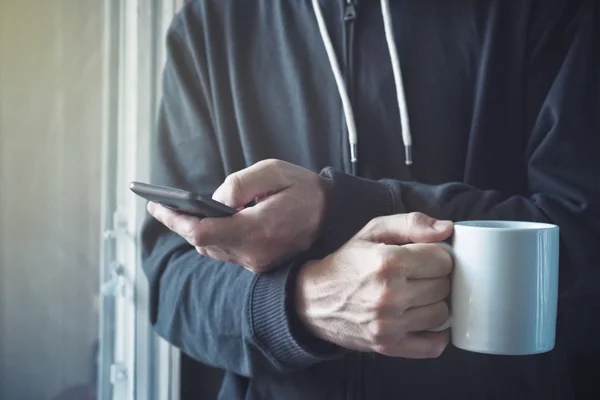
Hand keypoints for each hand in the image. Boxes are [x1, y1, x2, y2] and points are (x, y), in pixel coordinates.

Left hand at [148, 159, 330, 272]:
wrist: (333, 216)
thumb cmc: (305, 190)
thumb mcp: (275, 172)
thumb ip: (241, 184)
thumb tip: (214, 200)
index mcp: (259, 229)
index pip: (204, 232)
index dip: (176, 221)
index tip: (157, 206)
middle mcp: (255, 252)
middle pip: (203, 243)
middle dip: (180, 224)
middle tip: (160, 206)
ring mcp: (258, 262)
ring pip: (212, 250)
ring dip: (193, 232)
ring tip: (175, 212)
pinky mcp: (260, 263)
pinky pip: (226, 252)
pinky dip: (210, 238)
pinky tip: (202, 222)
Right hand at [295, 212, 453, 357]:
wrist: (313, 301)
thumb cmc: (347, 263)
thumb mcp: (373, 231)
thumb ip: (411, 223)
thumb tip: (447, 229)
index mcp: (387, 262)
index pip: (443, 260)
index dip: (437, 256)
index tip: (425, 258)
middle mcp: (390, 296)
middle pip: (444, 287)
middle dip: (436, 278)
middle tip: (419, 276)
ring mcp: (390, 325)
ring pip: (442, 314)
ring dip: (435, 304)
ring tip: (418, 296)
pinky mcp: (388, 347)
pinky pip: (433, 346)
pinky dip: (436, 334)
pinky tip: (423, 319)